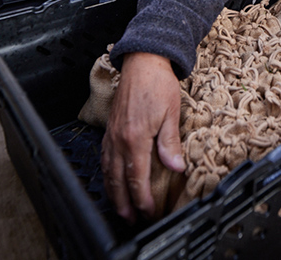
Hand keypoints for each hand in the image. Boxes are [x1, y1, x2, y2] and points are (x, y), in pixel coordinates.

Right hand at [102, 52, 184, 221]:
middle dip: (124, 202)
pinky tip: (111, 178)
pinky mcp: (110, 127)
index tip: (148, 212)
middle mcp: (119, 139)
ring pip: (108, 170)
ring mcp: (112, 133)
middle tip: (131, 219)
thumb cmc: (159, 84)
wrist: (143, 61)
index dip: (142, 198)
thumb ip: (169, 143)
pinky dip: (107, 172)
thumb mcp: (171, 113)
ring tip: (120, 206)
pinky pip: (105, 156)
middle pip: (118, 179)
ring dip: (113, 191)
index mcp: (135, 138)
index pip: (137, 177)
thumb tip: (175, 167)